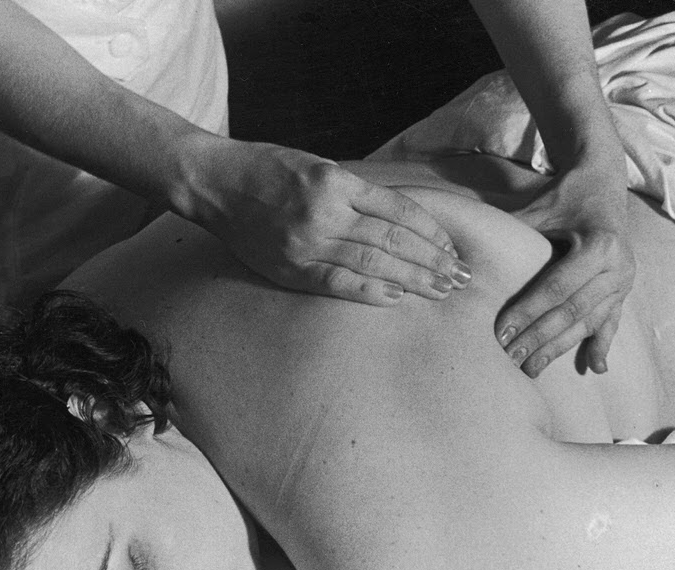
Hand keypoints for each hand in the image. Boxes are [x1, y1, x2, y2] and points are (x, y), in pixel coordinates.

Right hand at [187, 138, 471, 304]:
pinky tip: (396, 298)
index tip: (452, 248)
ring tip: (439, 290)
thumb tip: (400, 221)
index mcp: (336, 181)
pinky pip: (338, 284)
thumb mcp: (317, 166)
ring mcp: (306, 243)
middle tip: (460, 278)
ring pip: (372, 265)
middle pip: (393, 241)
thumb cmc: (267, 169)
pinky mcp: (290, 267)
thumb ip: (355, 192)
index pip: (398, 211)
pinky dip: (370, 293)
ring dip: (412, 280)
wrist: (214, 184)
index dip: (431, 233)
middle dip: (432, 261)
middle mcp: (325, 212)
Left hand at [495, 158, 635, 376]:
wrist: (603, 181)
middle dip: (540, 339)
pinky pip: (611, 321)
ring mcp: (625, 280)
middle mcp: (619, 266)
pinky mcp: (624, 289)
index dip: (528, 312)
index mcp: (601, 244)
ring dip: (561, 348)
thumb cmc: (564, 195)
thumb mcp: (538, 210)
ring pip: (589, 322)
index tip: (502, 334)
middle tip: (511, 361)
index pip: (558, 288)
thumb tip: (465, 252)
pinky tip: (595, 369)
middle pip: (573, 311)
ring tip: (533, 369)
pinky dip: (601, 344)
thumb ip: (511, 233)